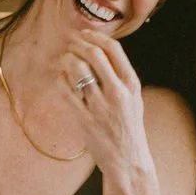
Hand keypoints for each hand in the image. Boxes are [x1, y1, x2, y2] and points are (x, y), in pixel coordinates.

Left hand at [61, 29, 153, 178]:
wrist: (127, 160)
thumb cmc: (129, 128)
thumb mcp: (135, 99)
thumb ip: (122, 78)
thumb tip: (102, 54)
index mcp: (131, 84)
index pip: (113, 49)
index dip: (96, 37)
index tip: (85, 34)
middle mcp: (117, 92)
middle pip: (94, 55)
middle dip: (79, 44)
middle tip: (71, 44)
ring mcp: (100, 106)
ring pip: (78, 71)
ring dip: (67, 61)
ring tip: (65, 61)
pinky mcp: (84, 119)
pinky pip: (66, 92)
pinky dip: (60, 80)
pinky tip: (60, 78)